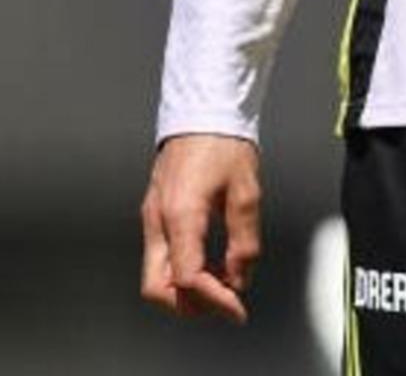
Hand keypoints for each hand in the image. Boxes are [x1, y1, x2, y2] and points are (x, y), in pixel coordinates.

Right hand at [140, 133, 261, 322]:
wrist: (203, 107)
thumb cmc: (223, 140)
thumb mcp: (246, 190)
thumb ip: (244, 239)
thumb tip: (239, 275)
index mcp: (180, 214)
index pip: (188, 278)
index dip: (214, 299)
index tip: (237, 305)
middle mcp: (158, 219)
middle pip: (157, 287)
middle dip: (189, 304)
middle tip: (223, 302)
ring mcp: (152, 214)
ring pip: (154, 274)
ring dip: (184, 289)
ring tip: (220, 284)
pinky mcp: (155, 209)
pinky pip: (160, 254)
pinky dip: (180, 270)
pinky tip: (207, 264)